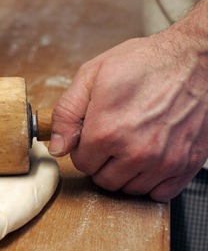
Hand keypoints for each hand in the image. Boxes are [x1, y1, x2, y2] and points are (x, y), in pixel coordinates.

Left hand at [49, 31, 207, 201]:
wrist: (193, 58)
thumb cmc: (143, 62)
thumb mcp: (91, 75)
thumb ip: (66, 113)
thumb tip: (57, 147)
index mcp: (107, 131)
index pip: (82, 163)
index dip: (83, 148)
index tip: (93, 134)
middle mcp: (137, 152)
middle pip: (105, 180)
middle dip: (102, 162)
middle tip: (111, 139)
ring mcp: (165, 161)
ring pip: (131, 188)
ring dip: (126, 172)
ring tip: (131, 145)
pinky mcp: (188, 163)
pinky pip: (161, 192)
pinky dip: (153, 181)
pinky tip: (150, 159)